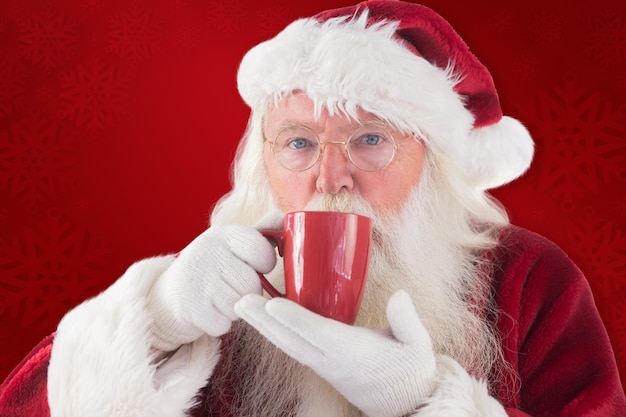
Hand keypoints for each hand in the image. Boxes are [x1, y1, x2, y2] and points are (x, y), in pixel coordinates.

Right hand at [149, 224, 275, 350]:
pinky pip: (223, 324)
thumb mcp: (236, 244)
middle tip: (231, 285)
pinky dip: (220, 323)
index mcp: (224, 233)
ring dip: (235, 309)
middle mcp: (207, 250)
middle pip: (253, 285)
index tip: (252, 265)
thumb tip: (289, 219)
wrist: (171, 293)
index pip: (263, 252)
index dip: (264, 265)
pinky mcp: (188, 306)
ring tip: (220, 298)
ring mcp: (195, 278)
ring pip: (239, 306)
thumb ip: (265, 231)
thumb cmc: (216, 267)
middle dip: (248, 292)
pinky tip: (208, 310)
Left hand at [235, 290, 436, 416]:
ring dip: (263, 326)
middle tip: (239, 301)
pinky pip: (293, 346)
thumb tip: (399, 295)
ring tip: (242, 306)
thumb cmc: (409, 370)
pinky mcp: (321, 363)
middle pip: (291, 340)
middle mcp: (331, 359)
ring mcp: (323, 363)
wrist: (402, 404)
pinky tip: (263, 316)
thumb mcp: (417, 346)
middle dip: (264, 321)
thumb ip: (407, 321)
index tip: (272, 304)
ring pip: (287, 344)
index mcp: (352, 352)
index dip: (294, 319)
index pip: (318, 334)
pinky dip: (276, 331)